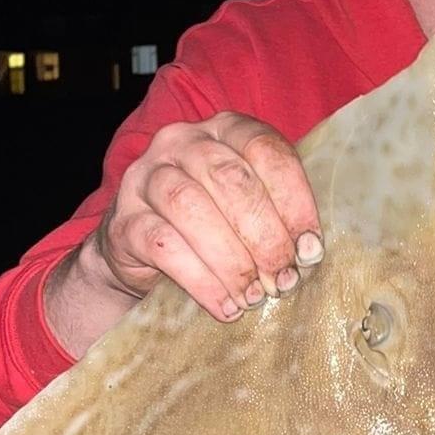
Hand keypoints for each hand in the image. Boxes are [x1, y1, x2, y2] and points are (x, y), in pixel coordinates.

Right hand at [90, 112, 322, 321]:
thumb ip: (278, 215)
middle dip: (265, 236)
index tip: (311, 249)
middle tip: (284, 279)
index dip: (295, 201)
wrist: (142, 252)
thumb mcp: (248, 209)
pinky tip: (225, 305)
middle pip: (230, 179)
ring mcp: (146, 177)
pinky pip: (164, 246)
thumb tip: (309, 254)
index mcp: (224, 129)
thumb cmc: (213, 227)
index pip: (265, 149)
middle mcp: (182, 142)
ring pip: (191, 208)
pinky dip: (202, 281)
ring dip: (232, 260)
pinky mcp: (124, 220)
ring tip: (255, 296)